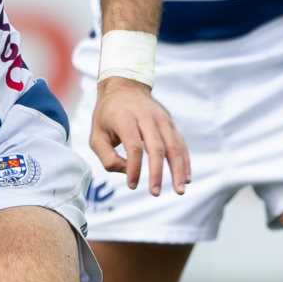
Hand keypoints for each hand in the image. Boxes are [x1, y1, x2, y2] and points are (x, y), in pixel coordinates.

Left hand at [89, 78, 189, 196]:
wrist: (124, 87)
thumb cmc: (107, 116)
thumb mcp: (96, 135)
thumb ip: (107, 157)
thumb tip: (127, 173)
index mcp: (125, 118)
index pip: (133, 146)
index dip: (134, 168)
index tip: (132, 186)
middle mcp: (147, 117)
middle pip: (156, 146)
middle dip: (157, 172)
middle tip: (155, 193)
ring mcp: (162, 119)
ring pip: (174, 145)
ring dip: (178, 169)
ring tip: (180, 190)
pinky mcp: (170, 123)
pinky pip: (180, 144)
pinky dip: (184, 161)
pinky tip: (186, 178)